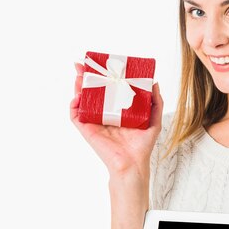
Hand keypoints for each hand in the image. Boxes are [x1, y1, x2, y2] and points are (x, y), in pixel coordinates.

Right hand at [70, 62, 163, 179]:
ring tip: (79, 75)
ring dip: (77, 87)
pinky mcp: (87, 130)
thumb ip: (156, 102)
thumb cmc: (142, 145)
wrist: (133, 164)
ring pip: (82, 101)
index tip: (101, 64)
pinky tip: (77, 96)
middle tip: (83, 65)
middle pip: (92, 91)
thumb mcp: (154, 120)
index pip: (107, 89)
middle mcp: (104, 114)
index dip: (102, 76)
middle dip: (86, 77)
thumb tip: (155, 82)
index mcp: (117, 110)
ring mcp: (94, 121)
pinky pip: (75, 116)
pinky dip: (73, 105)